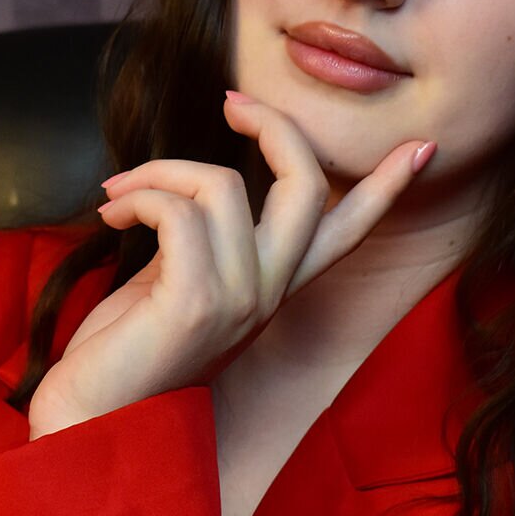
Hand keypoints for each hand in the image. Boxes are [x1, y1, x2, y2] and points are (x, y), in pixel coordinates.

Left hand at [27, 91, 434, 437]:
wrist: (92, 415)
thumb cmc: (127, 345)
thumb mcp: (180, 277)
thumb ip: (208, 236)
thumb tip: (197, 182)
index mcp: (275, 286)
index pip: (347, 231)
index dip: (387, 186)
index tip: (422, 146)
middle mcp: (270, 293)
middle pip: (306, 184)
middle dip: (273, 124)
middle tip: (232, 100)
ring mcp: (241, 298)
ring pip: (220, 182)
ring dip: (157, 171)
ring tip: (119, 193)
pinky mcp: (198, 300)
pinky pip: (175, 210)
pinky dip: (136, 196)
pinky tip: (110, 214)